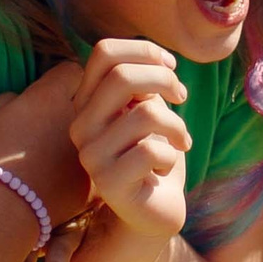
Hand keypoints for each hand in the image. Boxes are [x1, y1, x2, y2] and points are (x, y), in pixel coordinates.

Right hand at [0, 61, 95, 223]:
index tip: (51, 90)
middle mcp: (78, 120)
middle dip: (82, 104)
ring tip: (59, 150)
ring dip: (88, 136)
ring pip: (99, 135)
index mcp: (50, 97)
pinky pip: (94, 166)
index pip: (72, 70)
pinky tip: (62, 178)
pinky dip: (82, 168)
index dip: (62, 78)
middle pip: (93, 101)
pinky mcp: (92, 184)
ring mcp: (89, 152)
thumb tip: (23, 100)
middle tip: (59, 117)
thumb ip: (10, 98)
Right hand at [70, 39, 190, 238]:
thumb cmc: (154, 156)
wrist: (154, 210)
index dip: (145, 51)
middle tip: (181, 96)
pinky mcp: (108, 183)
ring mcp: (91, 156)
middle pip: (122, 76)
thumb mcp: (149, 111)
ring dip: (176, 125)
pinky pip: (152, 151)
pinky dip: (171, 155)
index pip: (104, 53)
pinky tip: (167, 167)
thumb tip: (157, 61)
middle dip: (164, 80)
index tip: (170, 66)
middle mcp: (81, 126)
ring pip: (145, 115)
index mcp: (87, 102)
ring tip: (180, 140)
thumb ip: (144, 85)